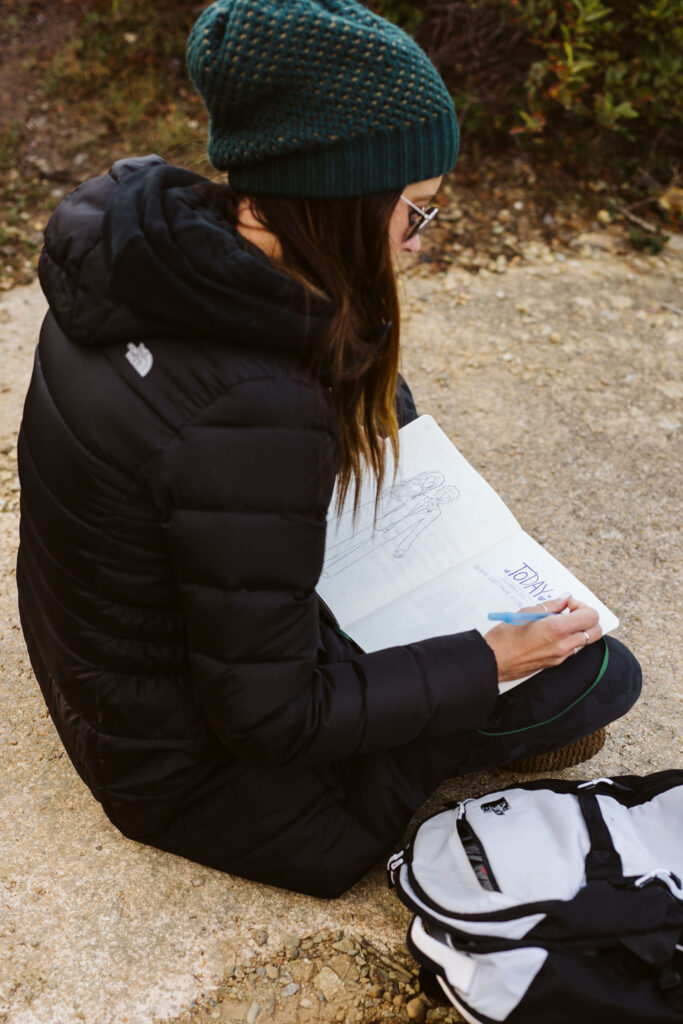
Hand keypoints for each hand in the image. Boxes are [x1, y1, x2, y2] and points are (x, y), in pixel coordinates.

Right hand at [484, 595, 601, 682]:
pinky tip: (552, 633)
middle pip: (596, 631)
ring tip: (559, 622)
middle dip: (587, 618)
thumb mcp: (527, 613)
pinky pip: (572, 649)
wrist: (493, 662)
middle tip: (570, 612)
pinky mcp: (555, 664)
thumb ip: (551, 605)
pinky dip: (570, 639)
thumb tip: (565, 599)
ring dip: (579, 629)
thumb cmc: (504, 637)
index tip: (567, 604)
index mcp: (557, 629)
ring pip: (585, 641)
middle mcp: (564, 645)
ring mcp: (561, 657)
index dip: (582, 606)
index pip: (590, 616)